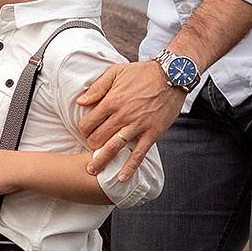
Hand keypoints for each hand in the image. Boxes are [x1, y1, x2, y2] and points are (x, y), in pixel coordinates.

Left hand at [76, 59, 180, 184]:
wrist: (172, 76)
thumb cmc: (142, 73)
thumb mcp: (116, 73)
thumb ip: (97, 88)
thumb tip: (80, 102)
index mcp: (111, 101)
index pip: (88, 123)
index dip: (83, 130)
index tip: (85, 132)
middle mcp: (122, 116)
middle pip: (97, 138)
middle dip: (90, 145)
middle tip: (89, 148)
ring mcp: (137, 126)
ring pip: (113, 148)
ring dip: (101, 161)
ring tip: (92, 172)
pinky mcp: (152, 133)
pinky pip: (139, 154)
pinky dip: (129, 167)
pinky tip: (121, 178)